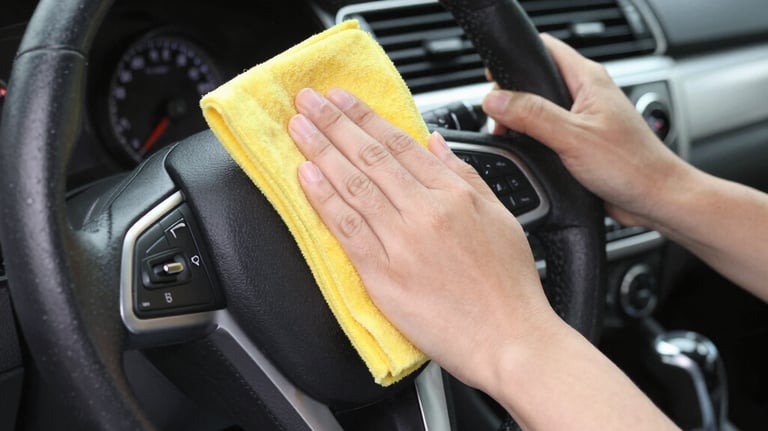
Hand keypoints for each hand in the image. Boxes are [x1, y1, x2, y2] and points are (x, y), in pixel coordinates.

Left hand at [288, 87, 560, 389]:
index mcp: (455, 194)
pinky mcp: (384, 275)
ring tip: (298, 127)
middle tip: (308, 100)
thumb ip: (465, 175)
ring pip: (353, 184)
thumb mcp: (501, 217)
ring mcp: (402, 242)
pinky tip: (305, 176)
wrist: (511, 340)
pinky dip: (323, 199)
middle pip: (370, 156)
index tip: (342, 100)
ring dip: (321, 151)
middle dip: (334, 122)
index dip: (365, 117)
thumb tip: (435, 143)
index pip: (400, 143)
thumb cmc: (510, 286)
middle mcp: (426, 212)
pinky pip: (346, 229)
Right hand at [482, 34, 690, 227]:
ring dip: (522, 122)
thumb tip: (495, 100)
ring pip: (540, 109)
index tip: (494, 80)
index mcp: (588, 80)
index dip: (516, 59)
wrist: (656, 199)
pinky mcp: (581, 141)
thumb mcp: (573, 137)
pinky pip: (547, 132)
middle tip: (502, 120)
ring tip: (514, 138)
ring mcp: (584, 118)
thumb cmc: (632, 166)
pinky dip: (533, 140)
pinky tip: (530, 153)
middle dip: (512, 97)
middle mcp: (586, 95)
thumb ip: (532, 115)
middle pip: (535, 80)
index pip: (545, 49)